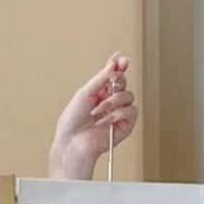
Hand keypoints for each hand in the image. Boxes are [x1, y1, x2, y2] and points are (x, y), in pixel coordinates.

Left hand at [48, 52, 137, 179]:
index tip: (122, 60)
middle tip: (112, 80)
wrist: (72, 143)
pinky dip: (117, 114)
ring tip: (97, 110)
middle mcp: (110, 102)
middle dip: (119, 80)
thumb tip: (113, 64)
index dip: (120, 67)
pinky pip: (131, 111)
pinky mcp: (124, 126)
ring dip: (113, 101)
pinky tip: (105, 120)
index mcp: (99, 93)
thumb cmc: (71, 123)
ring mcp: (118, 113)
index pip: (114, 77)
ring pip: (128, 96)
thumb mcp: (84, 94)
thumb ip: (100, 78)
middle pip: (123, 83)